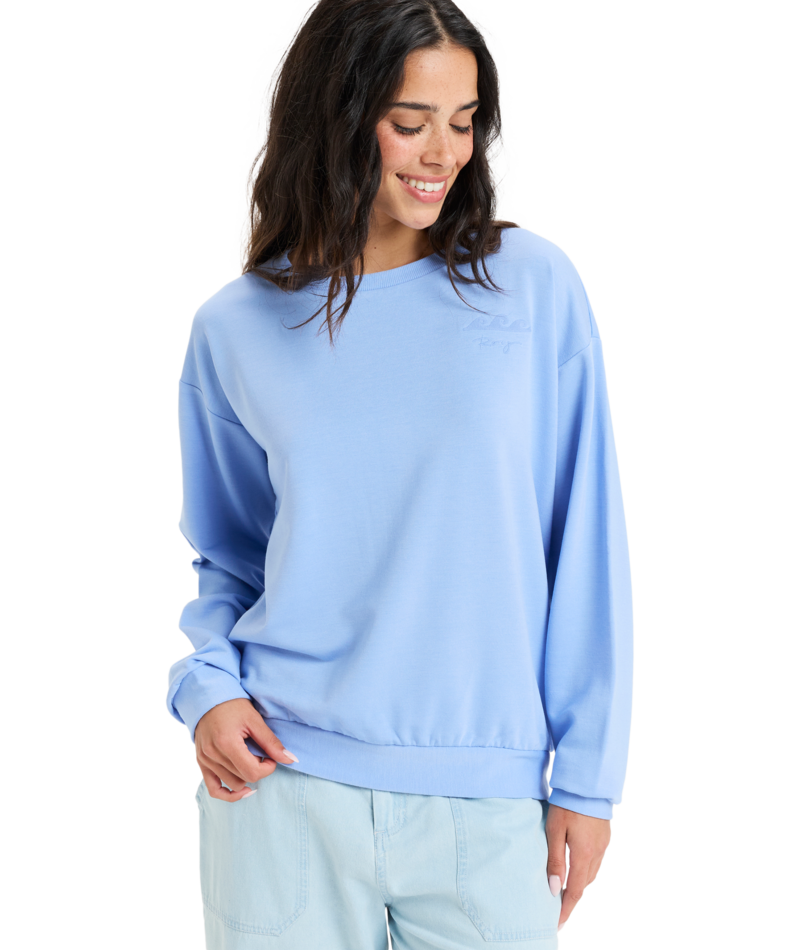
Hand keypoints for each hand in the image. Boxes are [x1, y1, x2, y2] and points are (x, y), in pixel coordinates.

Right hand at [194, 698, 298, 801]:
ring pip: (232, 784)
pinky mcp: (202, 763)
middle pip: (243, 779)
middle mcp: (213, 755)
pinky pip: (213, 789)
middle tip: (261, 754)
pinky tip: (243, 790)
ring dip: (246, 777)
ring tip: (249, 759)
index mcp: (227, 743)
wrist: (209, 698)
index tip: (271, 757)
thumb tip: (290, 759)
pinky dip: (228, 794)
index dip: (267, 768)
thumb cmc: (233, 706)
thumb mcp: (254, 720)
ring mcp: (205, 760)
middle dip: (258, 769)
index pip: (252, 772)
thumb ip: (271, 742)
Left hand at [545, 803, 611, 932]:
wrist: (588, 784)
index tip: (557, 923)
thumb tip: (554, 890)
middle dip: (572, 900)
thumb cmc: (568, 804)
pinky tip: (577, 870)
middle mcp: (596, 854)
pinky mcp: (604, 837)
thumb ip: (555, 860)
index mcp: (583, 855)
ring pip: (591, 875)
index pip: (574, 891)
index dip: (566, 909)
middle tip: (559, 910)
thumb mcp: (555, 831)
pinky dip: (585, 872)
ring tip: (566, 893)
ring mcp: (603, 846)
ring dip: (579, 886)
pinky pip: (595, 863)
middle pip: (584, 885)